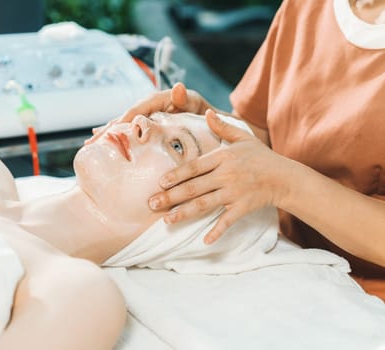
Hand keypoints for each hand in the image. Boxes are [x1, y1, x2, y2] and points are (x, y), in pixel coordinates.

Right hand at [84, 82, 211, 144]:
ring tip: (93, 142)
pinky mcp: (154, 125)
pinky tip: (107, 140)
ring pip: (128, 123)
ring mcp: (154, 115)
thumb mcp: (204, 108)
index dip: (125, 118)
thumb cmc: (214, 121)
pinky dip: (121, 135)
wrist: (221, 127)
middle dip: (111, 127)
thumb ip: (190, 100)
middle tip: (93, 140)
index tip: (111, 129)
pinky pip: (134, 130)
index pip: (140, 108)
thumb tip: (178, 88)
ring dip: (111, 132)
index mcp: (166, 99)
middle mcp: (157, 105)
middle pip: (129, 115)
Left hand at [148, 109, 290, 243]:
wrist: (285, 177)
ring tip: (166, 220)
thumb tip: (206, 112)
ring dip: (184, 213)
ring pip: (204, 204)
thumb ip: (222, 127)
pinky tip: (204, 241)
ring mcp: (234, 193)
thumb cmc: (261, 157)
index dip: (176, 175)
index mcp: (224, 158)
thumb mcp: (243, 137)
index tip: (160, 182)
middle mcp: (226, 175)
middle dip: (170, 197)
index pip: (194, 167)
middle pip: (193, 187)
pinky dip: (217, 231)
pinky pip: (227, 221)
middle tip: (152, 203)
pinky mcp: (243, 208)